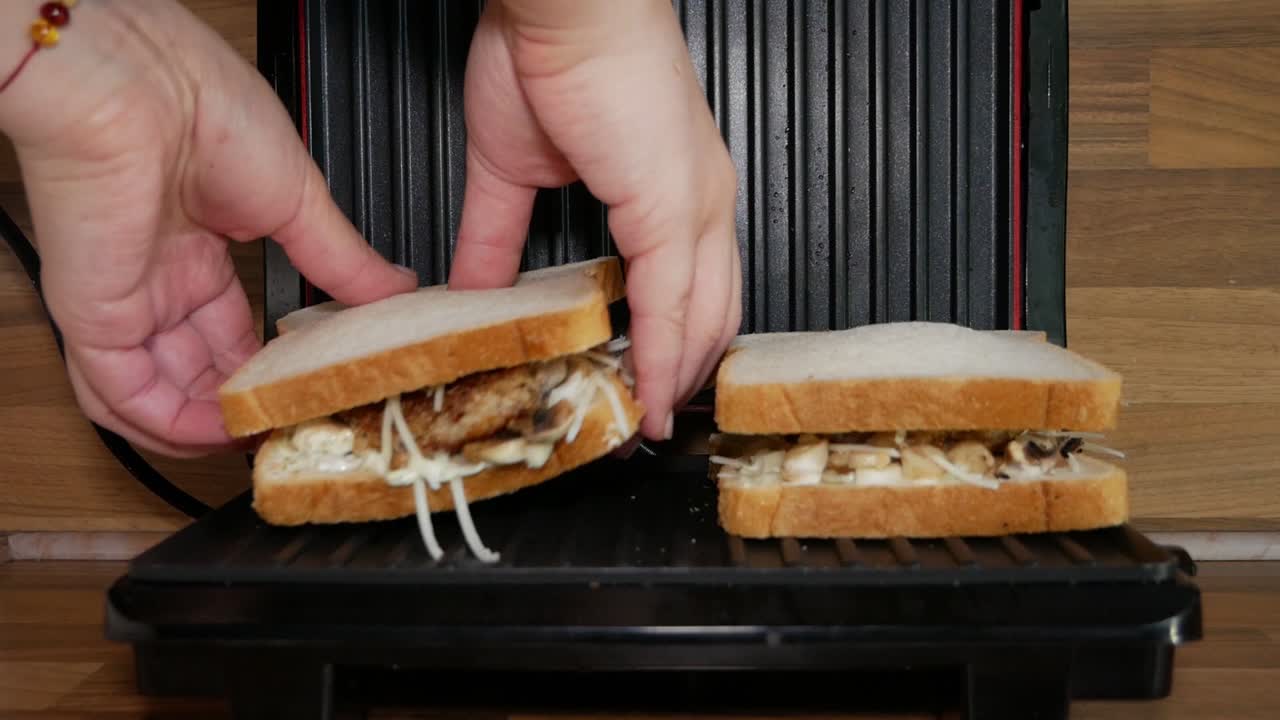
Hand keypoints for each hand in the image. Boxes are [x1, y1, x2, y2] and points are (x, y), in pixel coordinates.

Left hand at [0, 1, 416, 456]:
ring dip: (200, 430)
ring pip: (153, 394)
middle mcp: (160, 279)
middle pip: (197, 370)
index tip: (305, 394)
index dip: (267, 371)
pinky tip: (212, 436)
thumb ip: (347, 261)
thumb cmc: (207, 108)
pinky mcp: (96, 316)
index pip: (232, 334)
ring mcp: (126, 299)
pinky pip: (122, 394)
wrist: (146, 85)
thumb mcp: (303, 201)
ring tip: (249, 445)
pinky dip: (165, 426)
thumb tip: (402, 291)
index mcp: (201, 246)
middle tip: (284, 430)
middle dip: (240, 407)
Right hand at [448, 0, 741, 441]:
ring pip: (703, 319)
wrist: (561, 1)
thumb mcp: (512, 168)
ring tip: (644, 426)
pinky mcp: (673, 213)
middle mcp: (701, 200)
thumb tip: (475, 290)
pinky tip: (648, 401)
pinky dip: (662, 363)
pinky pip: (673, 310)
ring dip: (675, 380)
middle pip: (712, 310)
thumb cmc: (547, 53)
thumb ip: (496, 238)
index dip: (671, 340)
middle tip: (647, 419)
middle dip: (683, 373)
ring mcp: (696, 208)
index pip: (690, 281)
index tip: (641, 383)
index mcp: (673, 184)